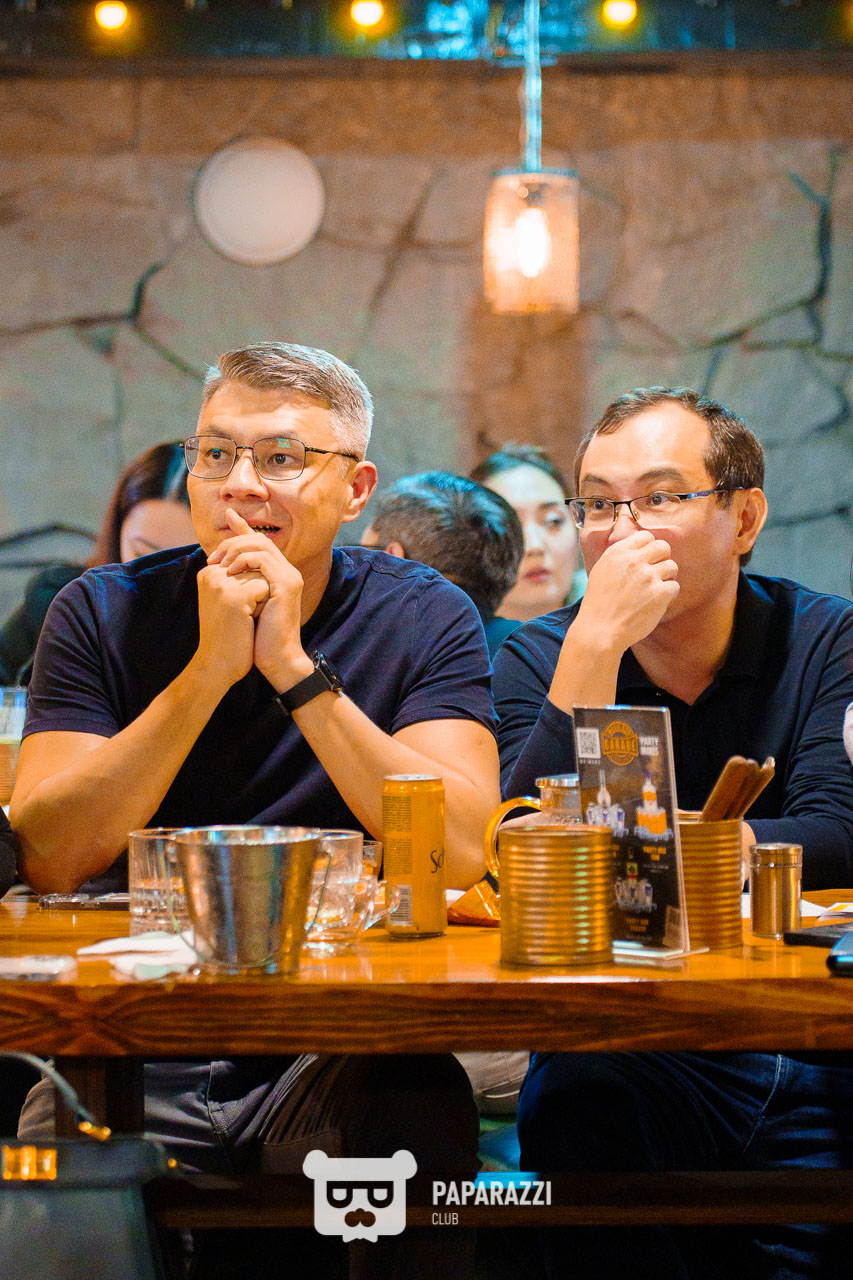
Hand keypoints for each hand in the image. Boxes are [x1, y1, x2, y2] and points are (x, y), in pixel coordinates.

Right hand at [194, 560, 268, 690]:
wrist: (218, 664)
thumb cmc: (227, 632)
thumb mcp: (228, 598)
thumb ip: (239, 575)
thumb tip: (264, 557)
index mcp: (208, 572)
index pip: (247, 563)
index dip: (251, 589)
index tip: (233, 610)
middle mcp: (212, 573)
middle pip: (256, 568)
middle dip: (257, 592)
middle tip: (238, 616)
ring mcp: (222, 583)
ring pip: (262, 576)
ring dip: (261, 599)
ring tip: (242, 618)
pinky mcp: (235, 596)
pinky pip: (265, 587)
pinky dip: (263, 606)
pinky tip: (247, 621)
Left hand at [207, 509, 310, 688]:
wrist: (277, 659)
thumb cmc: (259, 638)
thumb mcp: (246, 605)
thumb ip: (241, 585)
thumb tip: (221, 571)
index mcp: (279, 575)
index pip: (260, 543)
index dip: (244, 527)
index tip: (227, 514)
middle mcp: (288, 572)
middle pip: (259, 540)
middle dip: (233, 541)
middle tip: (213, 555)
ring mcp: (289, 578)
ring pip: (260, 546)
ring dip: (235, 550)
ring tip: (219, 564)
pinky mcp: (286, 587)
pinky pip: (263, 561)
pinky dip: (244, 561)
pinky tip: (230, 572)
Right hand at [573, 530, 678, 653]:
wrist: (600, 630)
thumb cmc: (599, 604)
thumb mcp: (602, 571)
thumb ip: (620, 557)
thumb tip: (640, 548)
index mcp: (618, 553)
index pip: (646, 536)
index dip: (649, 548)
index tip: (647, 560)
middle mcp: (633, 561)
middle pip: (663, 547)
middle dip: (662, 559)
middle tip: (656, 573)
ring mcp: (648, 576)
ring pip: (672, 566)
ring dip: (666, 578)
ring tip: (655, 590)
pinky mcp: (659, 593)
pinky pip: (674, 586)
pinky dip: (668, 595)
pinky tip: (656, 602)